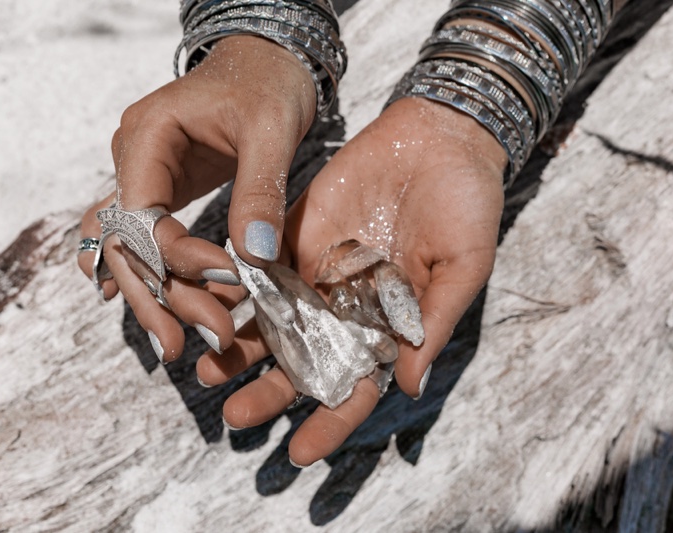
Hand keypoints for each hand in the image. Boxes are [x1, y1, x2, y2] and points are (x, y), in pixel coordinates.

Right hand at [78, 35, 316, 360]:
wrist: (265, 60)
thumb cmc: (268, 82)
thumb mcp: (272, 128)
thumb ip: (259, 189)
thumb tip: (254, 259)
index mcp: (146, 136)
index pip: (143, 215)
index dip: (179, 258)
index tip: (230, 282)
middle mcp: (131, 161)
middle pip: (124, 244)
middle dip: (158, 296)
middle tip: (190, 342)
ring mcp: (141, 178)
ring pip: (128, 252)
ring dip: (152, 298)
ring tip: (178, 345)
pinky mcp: (161, 192)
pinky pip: (144, 243)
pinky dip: (152, 278)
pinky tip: (159, 313)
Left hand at [196, 97, 506, 465]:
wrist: (439, 139)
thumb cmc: (466, 206)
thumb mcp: (461, 266)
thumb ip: (432, 323)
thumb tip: (407, 384)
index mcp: (387, 327)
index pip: (355, 386)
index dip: (330, 422)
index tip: (300, 452)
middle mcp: (347, 308)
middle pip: (303, 363)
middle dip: (271, 392)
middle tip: (235, 414)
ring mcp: (318, 273)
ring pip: (273, 322)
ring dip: (240, 348)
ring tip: (206, 372)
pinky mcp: (296, 236)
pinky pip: (261, 269)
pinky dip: (237, 290)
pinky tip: (209, 307)